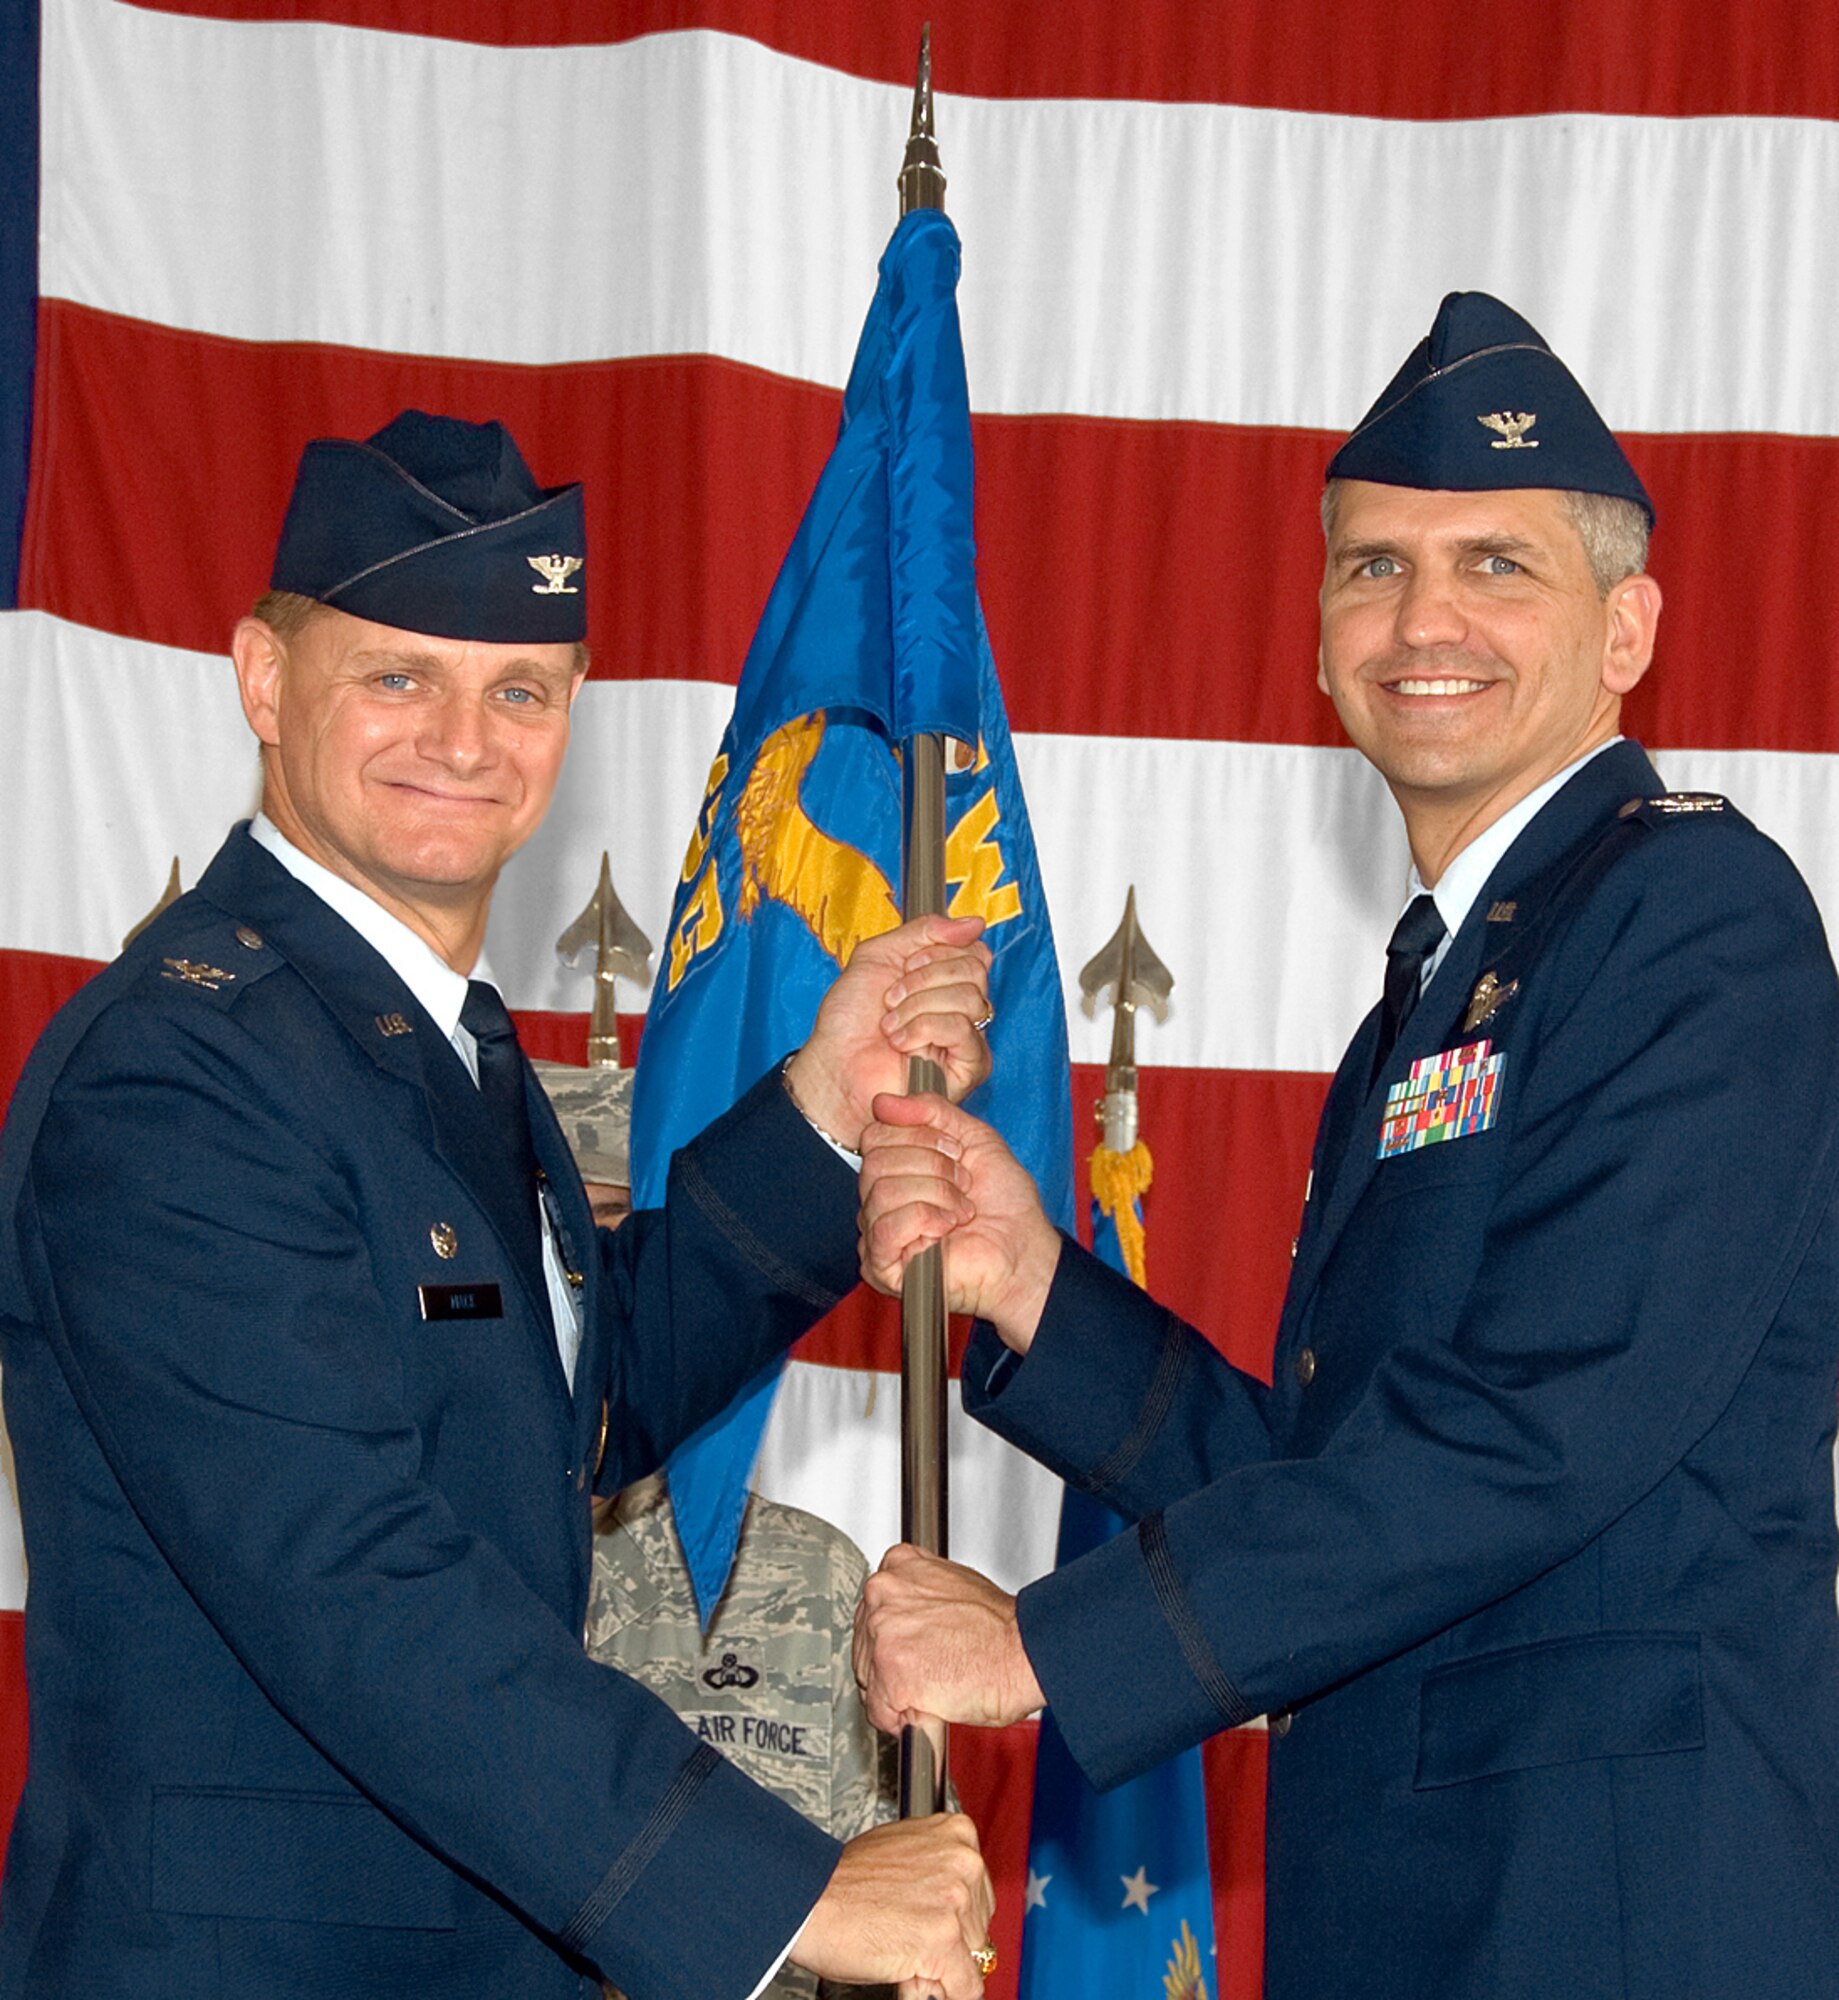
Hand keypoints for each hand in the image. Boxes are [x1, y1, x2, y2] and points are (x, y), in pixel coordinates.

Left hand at [785, 915, 992, 1150]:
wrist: (834, 1065)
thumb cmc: (849, 1021)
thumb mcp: (879, 955)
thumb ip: (925, 931)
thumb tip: (974, 923)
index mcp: (944, 980)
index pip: (973, 950)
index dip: (939, 950)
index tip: (905, 965)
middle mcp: (960, 1006)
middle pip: (975, 969)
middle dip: (923, 978)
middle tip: (891, 998)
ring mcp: (967, 1036)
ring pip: (969, 997)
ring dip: (917, 1006)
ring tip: (891, 1025)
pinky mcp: (968, 1066)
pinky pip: (962, 1028)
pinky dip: (924, 1029)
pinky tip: (902, 1042)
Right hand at [790, 1813, 993, 1999]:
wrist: (810, 1898)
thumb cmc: (843, 1880)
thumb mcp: (904, 1854)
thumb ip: (936, 1873)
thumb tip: (954, 1907)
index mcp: (956, 1834)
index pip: (979, 1891)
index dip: (950, 1916)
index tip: (929, 1920)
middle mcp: (962, 1862)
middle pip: (979, 1925)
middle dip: (947, 1940)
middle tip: (906, 1933)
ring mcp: (956, 1900)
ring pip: (973, 1957)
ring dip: (939, 1964)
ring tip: (900, 1946)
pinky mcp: (943, 1939)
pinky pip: (966, 1987)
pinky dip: (942, 1994)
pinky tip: (912, 1978)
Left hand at [853, 1546, 1044, 1734]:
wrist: (1024, 1652)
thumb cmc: (1001, 1628)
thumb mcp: (952, 1588)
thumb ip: (918, 1601)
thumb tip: (908, 1626)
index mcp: (898, 1566)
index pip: (872, 1612)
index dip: (892, 1640)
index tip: (908, 1652)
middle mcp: (884, 1594)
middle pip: (865, 1645)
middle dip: (889, 1667)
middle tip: (926, 1674)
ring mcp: (884, 1634)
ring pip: (869, 1679)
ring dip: (895, 1693)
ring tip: (933, 1688)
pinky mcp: (892, 1676)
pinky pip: (881, 1712)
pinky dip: (901, 1721)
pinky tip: (927, 1708)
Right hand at [858, 1093, 1060, 1350]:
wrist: (1025, 1251)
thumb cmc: (1004, 1203)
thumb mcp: (972, 1138)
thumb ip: (931, 1111)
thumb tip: (882, 1102)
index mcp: (895, 1170)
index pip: (875, 1135)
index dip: (919, 1134)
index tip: (957, 1151)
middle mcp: (879, 1200)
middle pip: (875, 1160)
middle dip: (932, 1165)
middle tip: (964, 1184)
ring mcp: (877, 1235)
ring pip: (882, 1191)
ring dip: (936, 1193)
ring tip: (961, 1210)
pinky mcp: (881, 1267)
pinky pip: (884, 1227)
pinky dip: (924, 1220)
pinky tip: (947, 1229)